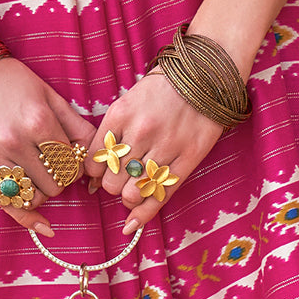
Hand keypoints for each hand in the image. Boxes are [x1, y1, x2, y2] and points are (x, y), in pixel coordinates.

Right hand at [0, 58, 95, 237]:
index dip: (76, 166)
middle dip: (60, 180)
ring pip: (34, 196)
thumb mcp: (47, 93)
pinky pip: (8, 202)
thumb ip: (74, 123)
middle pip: (56, 184)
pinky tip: (43, 227)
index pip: (72, 163)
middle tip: (54, 167)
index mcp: (38, 121)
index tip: (70, 160)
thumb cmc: (10, 79)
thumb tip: (95, 153)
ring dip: (43, 192)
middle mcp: (16, 141)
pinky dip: (28, 216)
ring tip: (38, 177)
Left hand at [84, 71, 224, 233]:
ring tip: (136, 187)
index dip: (94, 173)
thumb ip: (111, 134)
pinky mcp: (188, 159)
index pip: (93, 161)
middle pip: (110, 182)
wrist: (205, 74)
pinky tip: (132, 225)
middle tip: (122, 178)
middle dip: (112, 185)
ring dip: (129, 197)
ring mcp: (165, 147)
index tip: (100, 173)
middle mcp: (140, 132)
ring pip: (132, 193)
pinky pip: (160, 197)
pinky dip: (142, 215)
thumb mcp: (129, 100)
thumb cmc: (162, 88)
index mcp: (120, 114)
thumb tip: (93, 175)